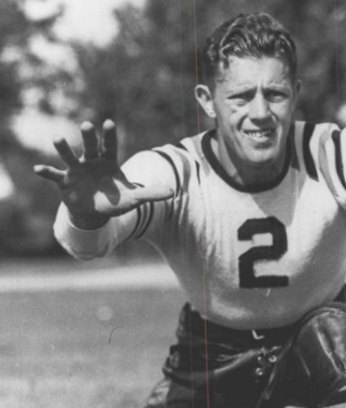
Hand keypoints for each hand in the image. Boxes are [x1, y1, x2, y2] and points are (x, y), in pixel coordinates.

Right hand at [34, 120, 172, 227]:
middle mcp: (91, 161)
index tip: (109, 123)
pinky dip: (46, 172)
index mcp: (108, 161)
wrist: (94, 210)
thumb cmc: (114, 200)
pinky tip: (38, 169)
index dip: (110, 136)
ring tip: (58, 140)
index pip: (110, 146)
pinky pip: (54, 175)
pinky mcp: (64, 181)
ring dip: (64, 148)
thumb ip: (150, 194)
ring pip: (70, 156)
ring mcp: (76, 170)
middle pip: (90, 146)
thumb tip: (172, 192)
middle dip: (89, 137)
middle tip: (87, 126)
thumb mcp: (133, 199)